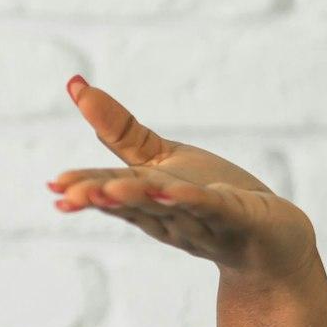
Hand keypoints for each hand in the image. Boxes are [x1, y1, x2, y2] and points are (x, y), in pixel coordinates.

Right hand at [47, 75, 316, 283]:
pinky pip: (216, 208)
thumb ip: (120, 132)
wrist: (272, 242)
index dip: (86, 189)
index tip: (54, 186)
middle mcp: (172, 216)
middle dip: (102, 199)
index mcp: (149, 202)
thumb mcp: (162, 161)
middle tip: (68, 195)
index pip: (114, 192)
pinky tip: (172, 191)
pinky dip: (194, 200)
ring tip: (107, 189)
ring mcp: (206, 220)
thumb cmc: (211, 197)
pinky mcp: (242, 217)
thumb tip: (73, 84)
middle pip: (134, 203)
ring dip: (139, 200)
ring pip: (169, 208)